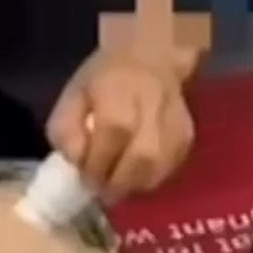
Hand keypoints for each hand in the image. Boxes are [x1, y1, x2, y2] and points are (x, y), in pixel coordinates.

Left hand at [46, 49, 195, 201]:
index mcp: (119, 89)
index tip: (86, 180)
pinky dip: (150, 181)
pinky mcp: (186, 137)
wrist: (151, 60)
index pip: (115, 131)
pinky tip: (135, 178)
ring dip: (135, 185)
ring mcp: (175, 122)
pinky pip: (169, 169)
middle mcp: (153, 104)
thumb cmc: (104, 81)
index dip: (99, 162)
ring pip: (159, 167)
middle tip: (102, 192)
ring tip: (118, 186)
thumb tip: (77, 162)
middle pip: (143, 154)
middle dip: (118, 181)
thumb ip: (66, 129)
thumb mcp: (72, 95)